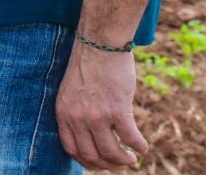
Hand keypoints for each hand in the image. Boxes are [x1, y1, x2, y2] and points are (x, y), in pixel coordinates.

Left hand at [56, 42, 148, 169]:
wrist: (99, 43)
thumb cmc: (87, 65)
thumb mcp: (70, 92)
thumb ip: (76, 113)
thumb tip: (89, 134)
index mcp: (63, 113)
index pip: (72, 150)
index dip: (87, 161)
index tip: (99, 163)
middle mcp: (77, 118)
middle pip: (92, 156)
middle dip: (107, 165)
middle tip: (119, 163)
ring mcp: (97, 115)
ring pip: (112, 152)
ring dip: (124, 160)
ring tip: (132, 159)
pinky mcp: (117, 109)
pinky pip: (130, 138)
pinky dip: (139, 147)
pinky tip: (143, 148)